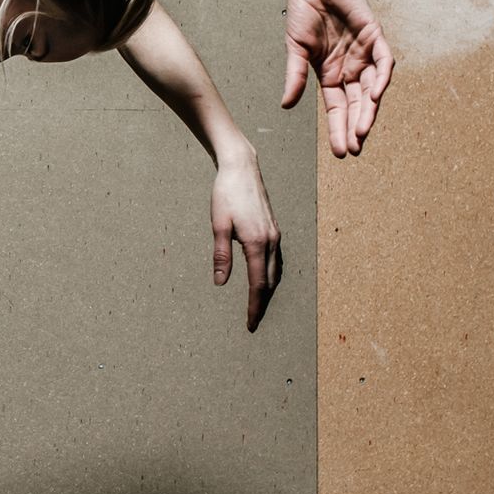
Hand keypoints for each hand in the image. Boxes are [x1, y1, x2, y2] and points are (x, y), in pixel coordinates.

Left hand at [212, 158, 280, 331]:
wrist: (241, 169)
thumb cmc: (226, 194)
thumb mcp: (218, 225)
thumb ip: (221, 255)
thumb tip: (221, 282)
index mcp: (257, 242)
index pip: (258, 284)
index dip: (254, 306)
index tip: (250, 323)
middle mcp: (271, 241)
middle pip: (270, 282)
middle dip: (262, 303)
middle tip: (254, 321)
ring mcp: (275, 235)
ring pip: (275, 271)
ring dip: (267, 290)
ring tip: (257, 305)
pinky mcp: (273, 229)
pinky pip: (275, 259)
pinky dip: (270, 275)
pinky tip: (263, 279)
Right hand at [281, 0, 394, 157]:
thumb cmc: (304, 9)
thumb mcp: (296, 48)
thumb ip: (294, 76)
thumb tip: (286, 106)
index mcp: (330, 73)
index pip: (337, 108)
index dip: (339, 129)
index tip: (340, 153)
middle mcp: (350, 67)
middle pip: (356, 104)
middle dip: (355, 127)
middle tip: (353, 150)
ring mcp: (364, 52)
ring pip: (372, 89)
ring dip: (368, 110)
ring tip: (362, 132)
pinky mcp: (374, 35)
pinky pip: (383, 61)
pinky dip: (381, 78)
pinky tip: (374, 96)